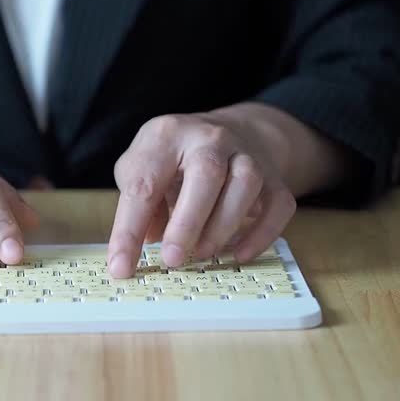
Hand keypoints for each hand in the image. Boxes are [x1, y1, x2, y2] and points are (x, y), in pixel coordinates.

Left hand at [107, 102, 356, 277]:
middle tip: (172, 258)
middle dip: (188, 221)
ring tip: (201, 253)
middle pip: (206, 173)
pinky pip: (278, 204)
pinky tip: (239, 255)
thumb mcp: (142, 168)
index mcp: (167, 135)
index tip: (121, 267)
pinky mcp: (274, 178)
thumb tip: (133, 250)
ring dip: (223, 225)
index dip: (129, 229)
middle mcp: (210, 139)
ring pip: (246, 184)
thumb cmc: (173, 160)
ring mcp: (247, 155)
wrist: (229, 132)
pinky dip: (262, 234)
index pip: (143, 183)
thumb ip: (136, 206)